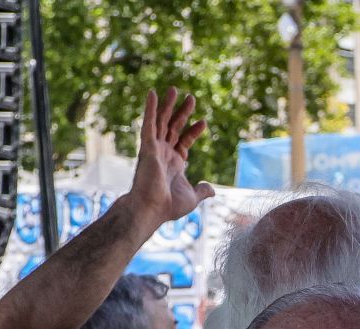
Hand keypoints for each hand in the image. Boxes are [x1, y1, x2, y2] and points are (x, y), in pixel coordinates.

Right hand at [127, 87, 212, 223]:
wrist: (152, 208)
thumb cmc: (169, 206)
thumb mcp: (192, 197)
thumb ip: (201, 191)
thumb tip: (212, 189)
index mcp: (174, 163)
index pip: (184, 141)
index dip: (193, 131)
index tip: (203, 121)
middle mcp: (163, 153)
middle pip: (173, 127)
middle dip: (182, 113)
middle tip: (191, 97)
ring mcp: (154, 148)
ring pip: (161, 121)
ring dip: (167, 105)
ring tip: (175, 89)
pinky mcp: (147, 146)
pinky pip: (148, 123)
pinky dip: (150, 108)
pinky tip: (152, 93)